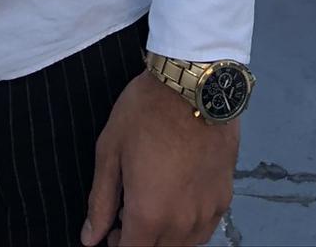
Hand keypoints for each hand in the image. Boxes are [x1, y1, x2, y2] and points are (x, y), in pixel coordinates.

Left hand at [81, 70, 237, 246]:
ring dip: (164, 237)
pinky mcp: (224, 199)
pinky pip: (204, 230)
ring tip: (152, 205)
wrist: (195, 85)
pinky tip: (177, 199)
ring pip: (184, 246)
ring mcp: (207, 213)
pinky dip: (187, 226)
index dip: (117, 246)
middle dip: (139, 242)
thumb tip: (90, 237)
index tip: (110, 232)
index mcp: (149, 214)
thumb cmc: (147, 112)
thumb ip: (100, 200)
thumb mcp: (110, 150)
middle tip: (125, 216)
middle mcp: (181, 224)